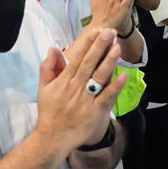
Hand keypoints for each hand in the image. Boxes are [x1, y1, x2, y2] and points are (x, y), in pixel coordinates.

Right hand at [35, 28, 126, 152]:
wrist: (53, 137)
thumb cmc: (49, 112)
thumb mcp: (43, 88)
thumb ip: (48, 68)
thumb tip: (53, 48)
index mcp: (63, 80)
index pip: (77, 57)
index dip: (87, 43)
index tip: (96, 31)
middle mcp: (75, 87)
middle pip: (89, 63)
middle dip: (100, 46)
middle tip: (110, 32)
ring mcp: (86, 99)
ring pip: (99, 77)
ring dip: (109, 61)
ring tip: (117, 47)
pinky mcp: (96, 112)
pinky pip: (107, 97)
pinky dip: (115, 86)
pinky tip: (124, 75)